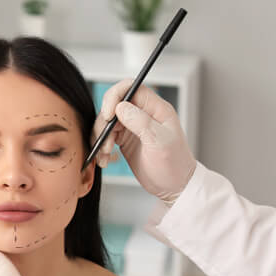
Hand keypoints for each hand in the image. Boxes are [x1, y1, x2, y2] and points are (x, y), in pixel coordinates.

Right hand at [93, 80, 196, 202]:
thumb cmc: (174, 165)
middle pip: (114, 104)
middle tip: (105, 141)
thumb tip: (121, 107)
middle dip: (104, 122)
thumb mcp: (160, 142)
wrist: (174, 187)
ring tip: (105, 154)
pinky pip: (106, 136)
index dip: (115, 96)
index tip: (108, 114)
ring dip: (101, 137)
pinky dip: (101, 147)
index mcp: (156, 108)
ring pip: (107, 121)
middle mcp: (143, 114)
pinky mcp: (125, 140)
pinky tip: (105, 159)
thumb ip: (141, 122)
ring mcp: (133, 127)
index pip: (130, 88)